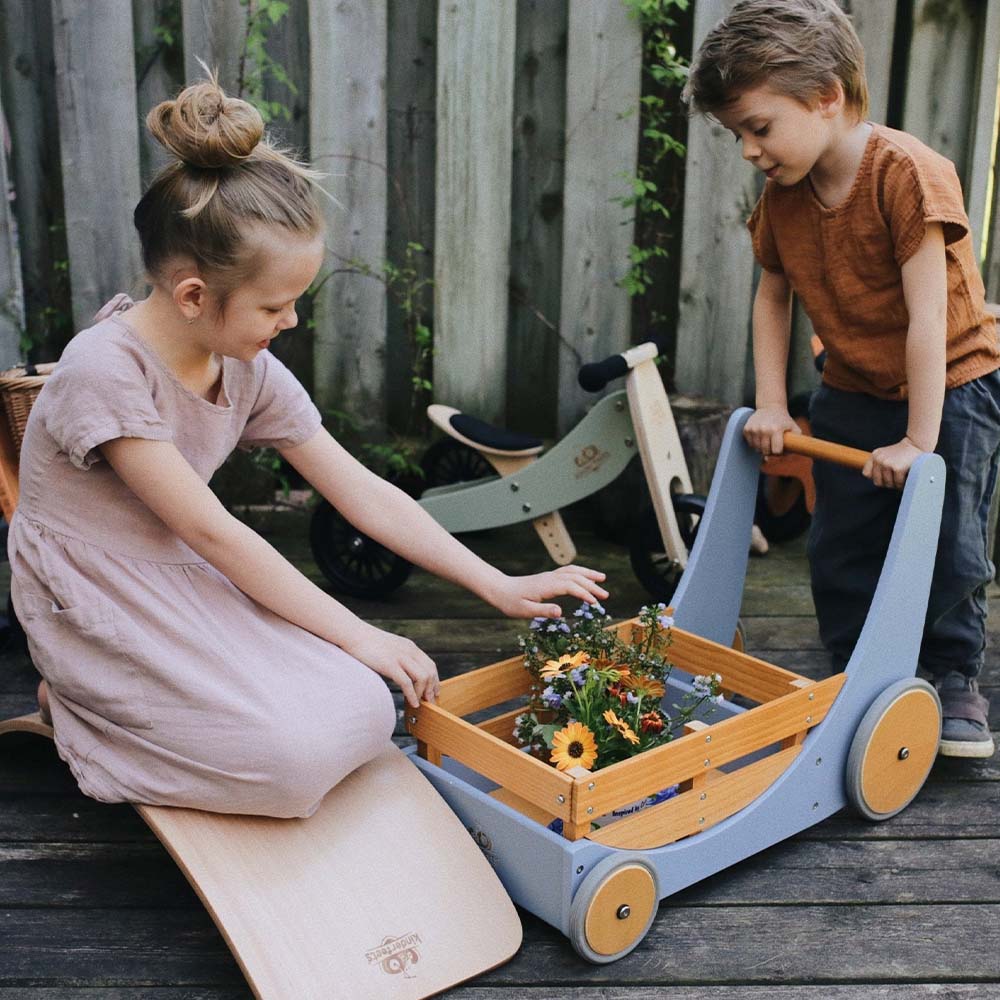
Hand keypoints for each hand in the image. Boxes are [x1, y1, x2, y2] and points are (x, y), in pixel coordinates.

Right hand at [341, 623, 438, 707]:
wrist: (354, 634)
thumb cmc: (368, 643)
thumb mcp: (390, 647)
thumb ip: (399, 657)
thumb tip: (403, 672)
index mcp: (410, 647)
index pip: (430, 665)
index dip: (435, 680)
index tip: (434, 691)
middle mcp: (409, 651)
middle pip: (430, 671)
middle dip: (432, 688)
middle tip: (430, 701)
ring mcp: (400, 657)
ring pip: (422, 677)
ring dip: (423, 692)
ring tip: (421, 703)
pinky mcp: (389, 665)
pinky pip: (407, 683)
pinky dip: (412, 695)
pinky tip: (413, 703)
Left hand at [487, 565, 608, 618]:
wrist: (499, 589)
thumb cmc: (510, 602)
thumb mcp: (524, 611)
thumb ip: (543, 611)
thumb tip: (561, 612)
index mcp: (546, 586)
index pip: (571, 586)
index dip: (584, 593)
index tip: (595, 603)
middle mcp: (550, 578)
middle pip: (575, 577)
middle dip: (592, 585)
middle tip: (606, 596)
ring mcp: (550, 576)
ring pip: (573, 571)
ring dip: (588, 574)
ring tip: (603, 579)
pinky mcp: (548, 578)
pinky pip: (568, 571)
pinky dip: (580, 572)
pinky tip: (585, 577)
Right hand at [744, 406, 799, 455]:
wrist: (770, 407)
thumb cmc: (783, 420)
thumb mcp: (794, 428)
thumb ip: (796, 442)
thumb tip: (790, 454)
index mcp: (776, 430)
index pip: (776, 451)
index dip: (779, 452)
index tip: (780, 448)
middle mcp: (764, 429)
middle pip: (765, 451)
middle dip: (770, 452)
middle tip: (773, 445)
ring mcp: (754, 429)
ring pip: (756, 449)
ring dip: (761, 448)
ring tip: (766, 441)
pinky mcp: (747, 429)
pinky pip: (750, 444)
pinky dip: (754, 444)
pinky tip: (760, 437)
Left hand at [863, 437, 922, 488]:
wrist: (918, 444)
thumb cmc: (903, 454)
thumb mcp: (886, 455)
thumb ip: (879, 465)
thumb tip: (875, 480)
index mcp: (875, 455)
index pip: (867, 474)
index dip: (877, 477)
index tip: (885, 476)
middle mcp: (878, 459)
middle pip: (877, 482)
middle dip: (887, 483)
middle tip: (896, 478)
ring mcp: (887, 463)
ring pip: (888, 484)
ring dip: (896, 484)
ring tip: (902, 477)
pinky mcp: (897, 468)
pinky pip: (898, 483)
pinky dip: (903, 483)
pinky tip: (907, 477)